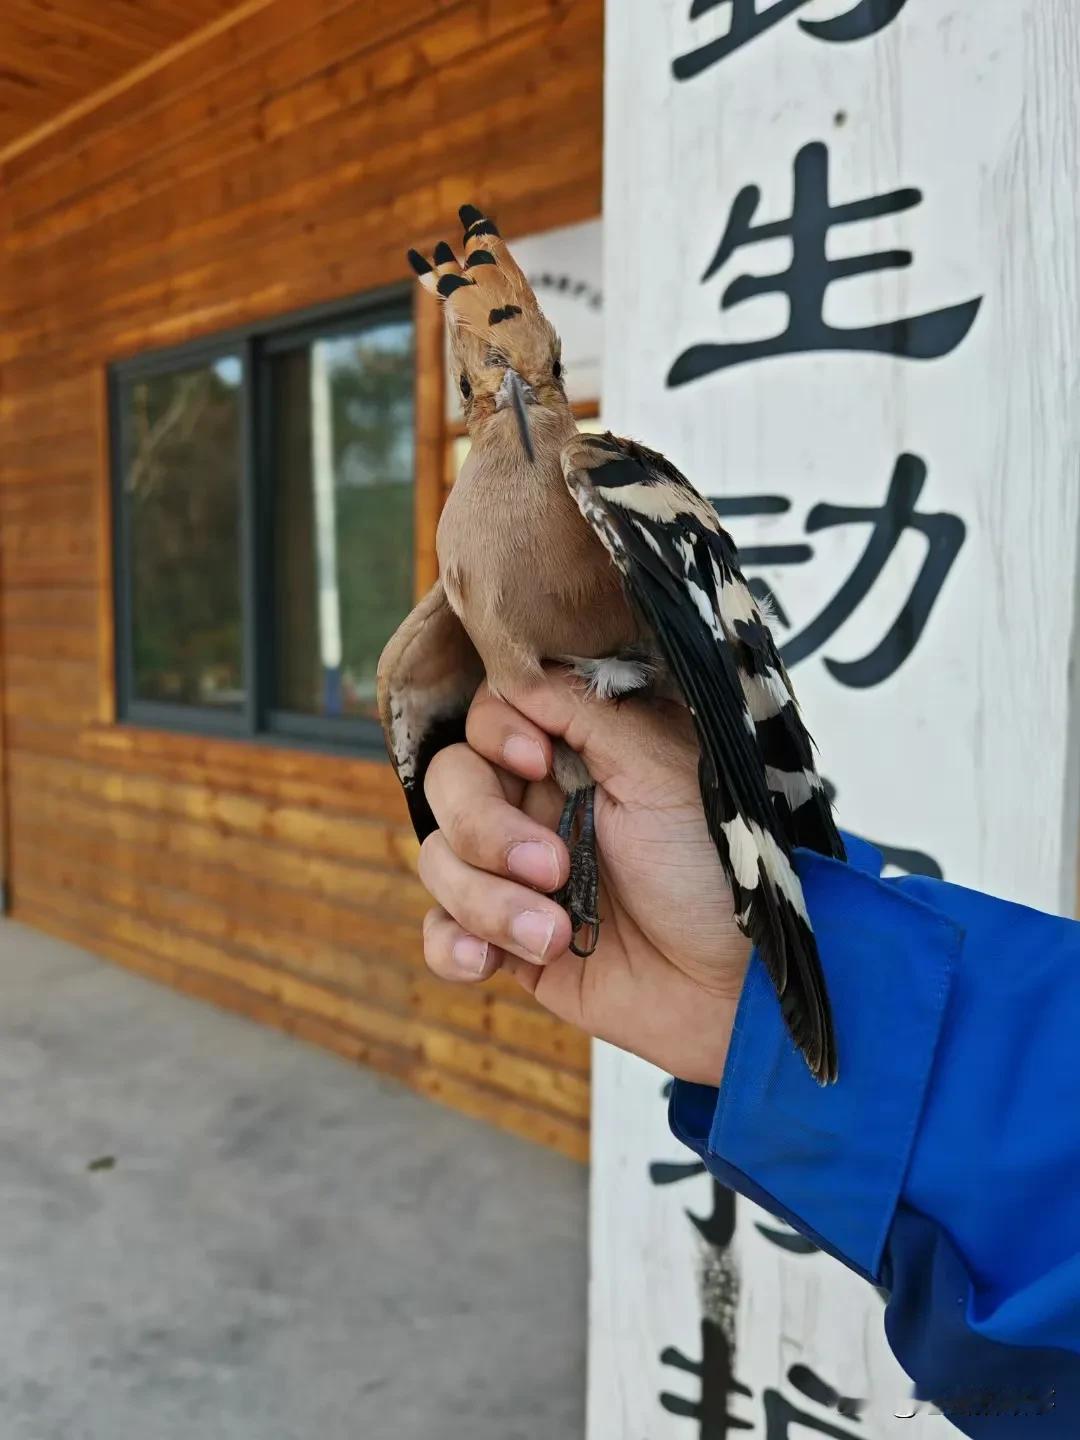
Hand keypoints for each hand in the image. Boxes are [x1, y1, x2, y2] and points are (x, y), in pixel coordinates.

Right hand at [417, 670, 751, 1085]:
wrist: (739, 989)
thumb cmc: (717, 869)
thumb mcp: (663, 768)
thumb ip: (586, 709)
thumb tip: (514, 673)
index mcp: (576, 755)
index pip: (487, 718)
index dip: (495, 736)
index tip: (538, 760)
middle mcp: (539, 806)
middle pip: (450, 784)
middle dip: (484, 828)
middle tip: (553, 867)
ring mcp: (518, 877)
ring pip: (439, 860)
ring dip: (485, 901)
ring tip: (552, 934)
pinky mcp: (511, 943)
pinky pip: (441, 933)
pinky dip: (452, 945)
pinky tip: (490, 961)